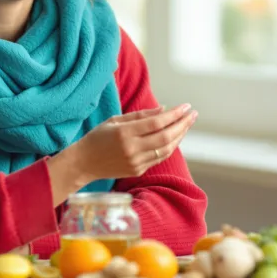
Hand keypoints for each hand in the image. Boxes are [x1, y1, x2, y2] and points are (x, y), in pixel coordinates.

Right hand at [71, 104, 197, 182]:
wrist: (83, 163)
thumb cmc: (98, 137)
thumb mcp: (115, 120)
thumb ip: (140, 115)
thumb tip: (164, 109)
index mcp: (124, 133)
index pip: (157, 123)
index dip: (174, 114)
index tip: (186, 106)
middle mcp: (132, 149)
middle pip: (166, 136)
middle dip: (183, 124)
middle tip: (193, 114)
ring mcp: (136, 162)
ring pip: (166, 149)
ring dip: (180, 136)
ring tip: (187, 124)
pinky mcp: (138, 171)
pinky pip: (159, 158)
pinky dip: (170, 146)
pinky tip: (175, 137)